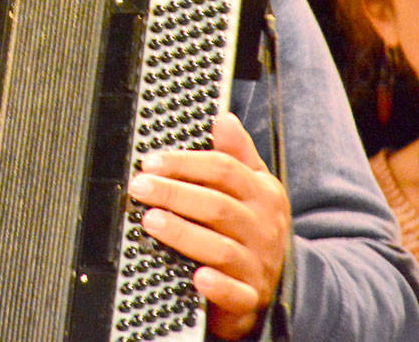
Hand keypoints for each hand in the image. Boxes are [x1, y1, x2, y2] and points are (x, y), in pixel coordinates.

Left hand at [126, 112, 289, 339]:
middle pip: (218, 206)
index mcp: (263, 194)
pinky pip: (236, 294)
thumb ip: (237, 155)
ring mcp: (258, 265)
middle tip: (140, 187)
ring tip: (151, 221)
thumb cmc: (253, 228)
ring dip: (184, 234)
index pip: (224, 170)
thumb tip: (223, 119)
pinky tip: (197, 277)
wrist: (277, 282)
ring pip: (221, 249)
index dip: (185, 163)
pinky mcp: (250, 298)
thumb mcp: (254, 187)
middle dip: (175, 194)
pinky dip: (217, 287)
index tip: (151, 162)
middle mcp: (263, 228)